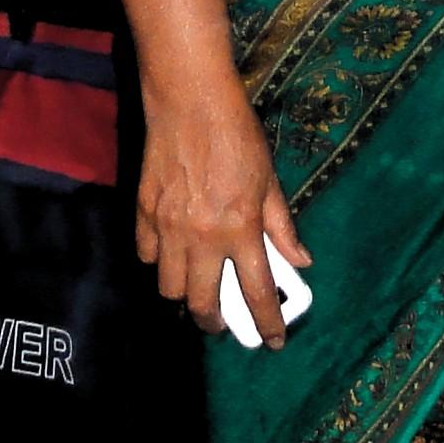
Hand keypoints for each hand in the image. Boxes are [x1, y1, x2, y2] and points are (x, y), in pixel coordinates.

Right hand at [137, 84, 310, 346]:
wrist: (189, 101)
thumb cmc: (237, 135)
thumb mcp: (269, 181)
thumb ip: (281, 226)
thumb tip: (300, 261)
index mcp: (240, 229)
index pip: (256, 293)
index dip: (268, 324)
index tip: (274, 341)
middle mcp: (202, 236)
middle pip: (202, 304)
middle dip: (215, 323)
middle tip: (224, 322)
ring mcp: (168, 227)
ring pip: (169, 288)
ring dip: (184, 295)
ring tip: (197, 286)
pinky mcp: (143, 212)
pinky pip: (147, 255)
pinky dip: (160, 261)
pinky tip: (172, 251)